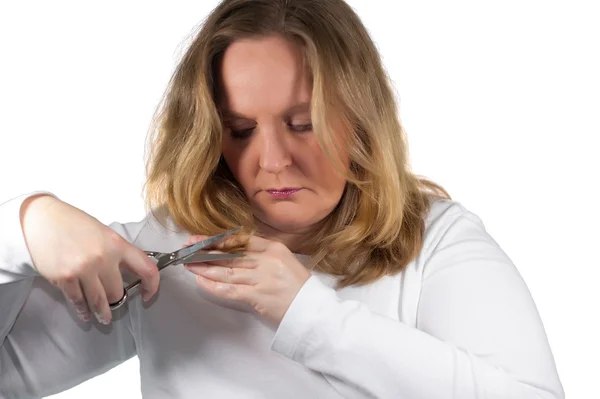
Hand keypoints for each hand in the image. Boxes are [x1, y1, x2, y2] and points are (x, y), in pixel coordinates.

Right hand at [20, 194, 158, 323]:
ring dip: (103, 313)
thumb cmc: (74, 224)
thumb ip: (118, 253)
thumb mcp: (104, 233)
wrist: (42, 219)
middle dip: (117, 300)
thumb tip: (128, 273)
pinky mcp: (65, 278)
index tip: (148, 294)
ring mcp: (84, 269)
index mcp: (118, 244)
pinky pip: (78, 301)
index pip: (146, 269)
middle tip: (115, 303)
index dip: (152, 286)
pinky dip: (82, 310)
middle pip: (118, 291)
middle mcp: (104, 258)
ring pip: (99, 301)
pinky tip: (85, 313)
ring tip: (104, 318)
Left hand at [184, 234, 311, 324]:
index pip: (240, 240)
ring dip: (205, 268)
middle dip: (205, 252)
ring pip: (227, 270)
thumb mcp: (285, 261)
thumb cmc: (298, 286)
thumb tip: (235, 252)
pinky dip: (213, 285)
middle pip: (230, 254)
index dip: (217, 240)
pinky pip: (230, 289)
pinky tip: (201, 280)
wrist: (311, 310)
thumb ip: (263, 255)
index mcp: (274, 248)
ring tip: (189, 265)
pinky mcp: (257, 296)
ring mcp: (262, 278)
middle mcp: (267, 260)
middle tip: (187, 250)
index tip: (201, 239)